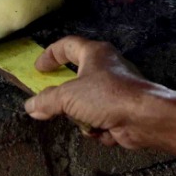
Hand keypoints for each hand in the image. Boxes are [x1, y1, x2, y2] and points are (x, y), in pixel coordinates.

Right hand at [24, 36, 172, 148]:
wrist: (144, 117)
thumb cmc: (106, 96)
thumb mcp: (68, 97)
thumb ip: (47, 101)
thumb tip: (31, 106)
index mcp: (94, 53)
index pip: (67, 45)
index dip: (50, 55)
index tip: (37, 68)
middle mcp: (106, 67)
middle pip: (77, 79)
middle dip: (67, 98)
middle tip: (54, 105)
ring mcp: (116, 89)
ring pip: (87, 103)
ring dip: (83, 117)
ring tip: (86, 122)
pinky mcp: (122, 110)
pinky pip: (101, 118)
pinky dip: (99, 127)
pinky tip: (103, 130)